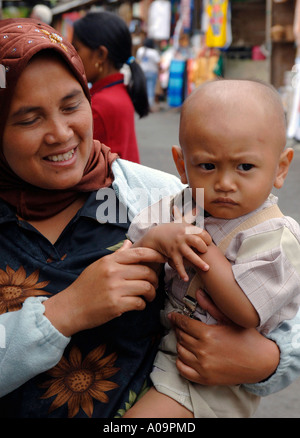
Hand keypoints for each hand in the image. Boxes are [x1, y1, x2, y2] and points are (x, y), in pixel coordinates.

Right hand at [44, 240, 165, 336]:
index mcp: (109, 261)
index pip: (139, 253)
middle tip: (154, 284)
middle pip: (146, 271)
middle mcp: (113, 272)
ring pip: (146, 287)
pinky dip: (142, 305)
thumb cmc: (85, 286)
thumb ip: (116, 255)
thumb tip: (128, 243)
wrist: (70, 307)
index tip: (163, 259)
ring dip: (151, 293)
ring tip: (148, 296)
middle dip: (155, 279)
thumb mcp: (98, 266)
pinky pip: (139, 303)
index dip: (155, 255)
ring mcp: (115, 289)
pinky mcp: (116, 305)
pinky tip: (138, 305)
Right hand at [139, 222, 211, 281]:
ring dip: (199, 262)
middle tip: (206, 253)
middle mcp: (183, 237)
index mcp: (187, 229)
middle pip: (198, 242)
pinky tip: (186, 278)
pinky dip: (182, 272)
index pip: (202, 233)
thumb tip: (196, 208)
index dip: (207, 239)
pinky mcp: (172, 254)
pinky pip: (178, 264)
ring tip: (207, 268)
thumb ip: (189, 216)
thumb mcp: (180, 222)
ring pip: (190, 255)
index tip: (208, 244)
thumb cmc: (170, 229)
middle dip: (204, 248)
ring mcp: (177, 246)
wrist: (155, 236)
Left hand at [169, 290, 279, 385]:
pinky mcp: (205, 379)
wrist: (262, 362)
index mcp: (208, 334)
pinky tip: (185, 355)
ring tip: (184, 339)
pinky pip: (183, 370)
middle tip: (180, 326)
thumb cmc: (247, 338)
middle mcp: (203, 351)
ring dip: (180, 344)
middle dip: (178, 329)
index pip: (184, 324)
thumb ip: (211, 306)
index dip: (176, 319)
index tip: (172, 316)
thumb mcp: (230, 319)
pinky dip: (180, 362)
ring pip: (180, 352)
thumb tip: (198, 293)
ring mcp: (203, 366)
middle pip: (181, 337)